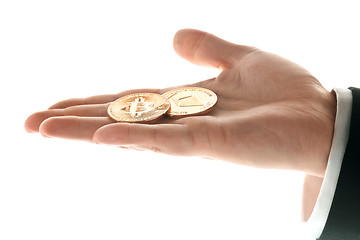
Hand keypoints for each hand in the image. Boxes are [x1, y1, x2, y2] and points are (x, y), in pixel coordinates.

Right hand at [25, 29, 335, 176]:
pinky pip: (165, 141)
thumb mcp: (239, 58)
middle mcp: (180, 120)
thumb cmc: (285, 91)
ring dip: (86, 131)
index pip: (127, 101)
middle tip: (30, 123)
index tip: (56, 104)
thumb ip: (205, 49)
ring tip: (43, 129)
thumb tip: (172, 37)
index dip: (91, 102)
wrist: (321, 116)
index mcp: (183, 101)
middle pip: (117, 118)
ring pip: (130, 132)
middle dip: (74, 120)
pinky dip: (132, 138)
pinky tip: (100, 137)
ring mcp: (193, 135)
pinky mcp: (211, 143)